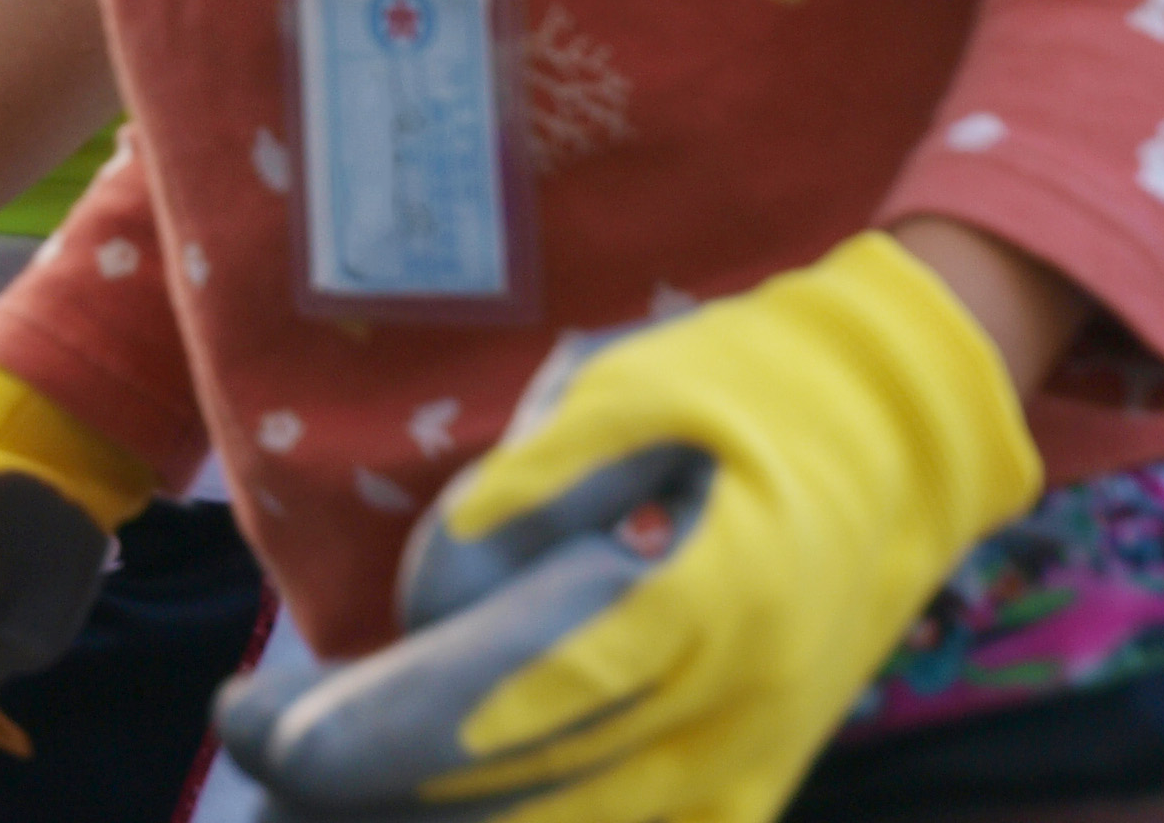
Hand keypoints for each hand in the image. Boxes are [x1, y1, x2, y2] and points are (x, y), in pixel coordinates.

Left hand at [220, 231, 1043, 822]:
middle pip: (512, 796)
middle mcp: (725, 713)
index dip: (370, 733)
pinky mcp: (749, 783)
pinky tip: (426, 812)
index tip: (263, 728)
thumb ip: (525, 489)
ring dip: (428, 819)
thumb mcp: (629, 387)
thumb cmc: (753, 385)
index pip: (499, 703)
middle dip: (362, 788)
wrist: (909, 428)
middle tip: (254, 746)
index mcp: (695, 605)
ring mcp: (744, 764)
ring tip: (314, 787)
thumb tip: (435, 596)